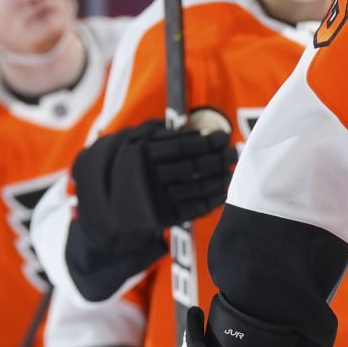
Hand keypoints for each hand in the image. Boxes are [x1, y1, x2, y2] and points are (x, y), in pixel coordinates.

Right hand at [70, 121, 236, 249]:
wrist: (113, 207)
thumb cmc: (135, 169)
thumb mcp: (136, 145)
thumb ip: (163, 135)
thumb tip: (200, 129)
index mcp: (141, 154)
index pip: (183, 145)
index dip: (207, 141)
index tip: (224, 136)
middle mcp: (147, 175)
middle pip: (194, 165)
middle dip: (219, 158)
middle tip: (234, 153)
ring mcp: (155, 198)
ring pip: (197, 187)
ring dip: (219, 179)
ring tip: (230, 172)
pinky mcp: (162, 217)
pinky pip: (194, 208)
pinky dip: (213, 200)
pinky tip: (223, 192)